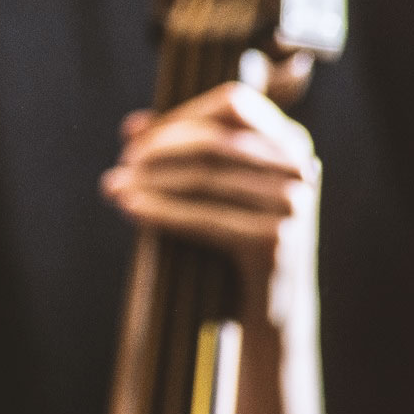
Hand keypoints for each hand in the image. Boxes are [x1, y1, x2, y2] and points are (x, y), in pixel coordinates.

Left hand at [100, 82, 318, 326]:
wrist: (271, 309)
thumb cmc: (235, 239)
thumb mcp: (214, 189)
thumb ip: (179, 152)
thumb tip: (131, 126)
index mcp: (290, 142)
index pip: (233, 104)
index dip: (180, 116)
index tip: (136, 139)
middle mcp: (300, 167)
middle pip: (214, 141)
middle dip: (158, 151)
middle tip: (121, 166)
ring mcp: (293, 205)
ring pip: (205, 178)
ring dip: (149, 181)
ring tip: (113, 188)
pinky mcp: (275, 241)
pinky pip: (205, 218)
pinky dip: (161, 210)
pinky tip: (130, 208)